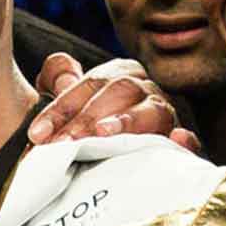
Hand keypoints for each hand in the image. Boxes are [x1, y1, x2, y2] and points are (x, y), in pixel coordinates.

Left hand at [28, 55, 201, 152]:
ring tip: (104, 134)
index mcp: (118, 74)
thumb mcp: (64, 95)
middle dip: (87, 118)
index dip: (60, 108)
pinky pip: (187, 138)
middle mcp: (144, 89)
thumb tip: (65, 75)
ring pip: (151, 111)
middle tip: (63, 143)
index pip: (88, 85)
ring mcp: (165, 114)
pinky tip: (177, 140)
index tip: (37, 134)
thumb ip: (57, 75)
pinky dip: (184, 140)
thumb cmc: (85, 121)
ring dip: (127, 122)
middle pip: (118, 93)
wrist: (109, 151)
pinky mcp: (180, 141)